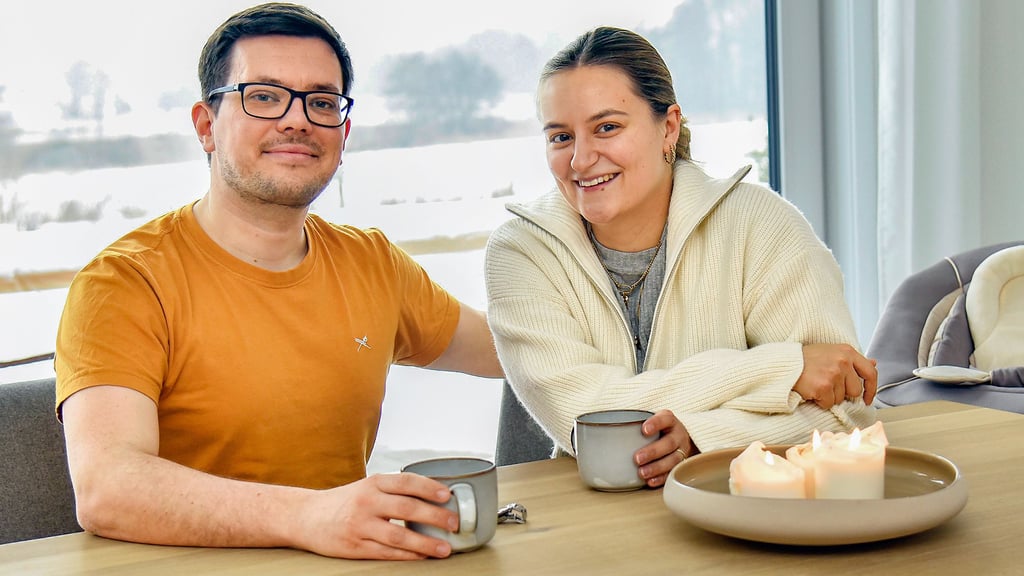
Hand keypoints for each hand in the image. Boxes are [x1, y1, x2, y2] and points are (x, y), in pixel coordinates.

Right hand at [293, 472, 458, 559]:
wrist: (306, 516)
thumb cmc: (344, 501)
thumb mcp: (367, 486)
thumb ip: (394, 491)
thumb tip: (434, 498)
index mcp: (372, 483)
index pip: (406, 482)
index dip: (429, 487)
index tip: (448, 495)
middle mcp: (367, 502)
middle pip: (407, 509)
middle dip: (434, 517)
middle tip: (454, 523)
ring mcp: (360, 525)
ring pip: (399, 536)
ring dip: (426, 543)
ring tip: (444, 548)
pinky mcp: (355, 547)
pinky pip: (387, 553)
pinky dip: (408, 556)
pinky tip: (422, 557)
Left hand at [633, 410, 694, 488]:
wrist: (679, 437)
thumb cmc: (657, 429)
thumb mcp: (649, 420)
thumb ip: (631, 423)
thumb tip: (595, 434)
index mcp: (669, 421)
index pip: (665, 419)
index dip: (656, 423)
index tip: (643, 429)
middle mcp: (678, 435)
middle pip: (669, 443)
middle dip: (653, 451)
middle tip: (637, 458)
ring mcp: (681, 451)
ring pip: (673, 460)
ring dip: (656, 468)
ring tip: (642, 473)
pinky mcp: (680, 465)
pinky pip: (672, 473)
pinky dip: (661, 478)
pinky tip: (649, 481)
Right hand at [794, 343, 877, 408]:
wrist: (784, 363)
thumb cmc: (806, 359)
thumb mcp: (831, 352)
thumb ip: (852, 360)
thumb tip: (874, 363)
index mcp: (847, 351)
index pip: (870, 372)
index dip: (871, 388)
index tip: (867, 398)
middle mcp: (843, 361)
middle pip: (855, 390)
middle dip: (843, 393)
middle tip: (827, 386)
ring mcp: (833, 374)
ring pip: (841, 399)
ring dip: (829, 397)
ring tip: (816, 385)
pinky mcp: (823, 386)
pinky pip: (828, 403)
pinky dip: (819, 401)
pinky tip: (811, 390)